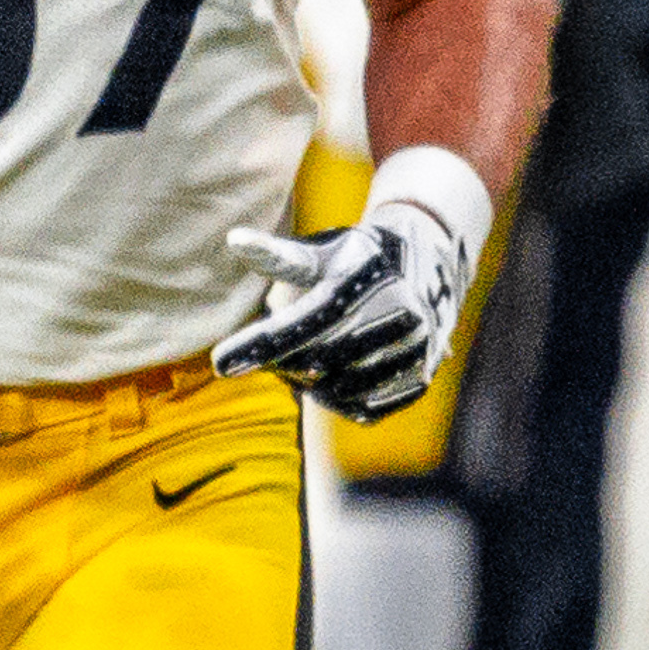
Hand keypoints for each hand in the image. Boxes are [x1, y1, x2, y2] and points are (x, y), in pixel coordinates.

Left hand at [212, 147, 488, 419]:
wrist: (428, 278)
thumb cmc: (356, 263)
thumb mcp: (323, 254)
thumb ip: (280, 257)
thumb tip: (233, 240)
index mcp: (364, 284)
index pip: (300, 323)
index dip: (258, 345)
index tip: (219, 364)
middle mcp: (395, 318)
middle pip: (312, 362)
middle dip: (281, 361)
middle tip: (267, 352)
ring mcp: (410, 354)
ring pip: (333, 392)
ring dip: (308, 382)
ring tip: (309, 356)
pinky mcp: (417, 382)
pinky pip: (359, 410)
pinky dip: (337, 399)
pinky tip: (333, 375)